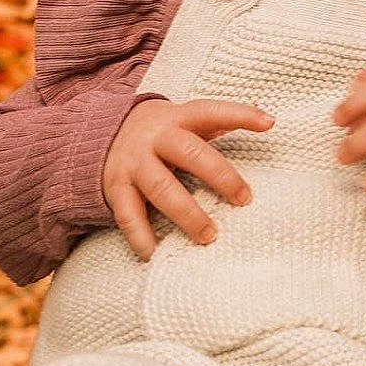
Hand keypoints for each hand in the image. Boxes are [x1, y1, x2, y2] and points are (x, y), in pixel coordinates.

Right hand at [102, 97, 274, 258]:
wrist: (97, 133)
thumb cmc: (157, 133)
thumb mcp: (183, 119)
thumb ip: (219, 121)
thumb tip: (269, 119)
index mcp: (177, 119)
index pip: (211, 112)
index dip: (239, 114)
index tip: (268, 122)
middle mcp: (155, 138)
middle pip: (190, 153)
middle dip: (219, 177)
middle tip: (243, 200)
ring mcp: (133, 163)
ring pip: (162, 188)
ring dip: (187, 214)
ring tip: (208, 236)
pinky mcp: (115, 187)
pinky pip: (128, 214)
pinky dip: (140, 236)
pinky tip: (154, 252)